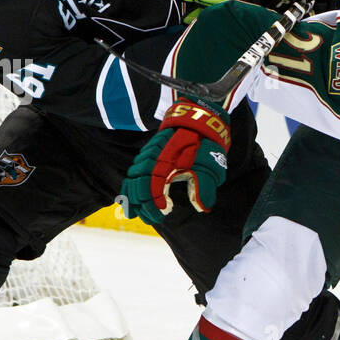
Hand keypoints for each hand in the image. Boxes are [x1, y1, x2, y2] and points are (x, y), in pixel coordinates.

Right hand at [121, 100, 230, 225]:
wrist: (197, 121)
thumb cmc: (204, 145)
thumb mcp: (209, 165)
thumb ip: (204, 187)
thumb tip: (202, 208)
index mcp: (165, 163)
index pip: (151, 188)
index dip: (153, 204)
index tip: (162, 214)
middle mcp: (151, 159)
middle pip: (137, 186)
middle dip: (142, 206)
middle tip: (152, 219)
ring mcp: (146, 156)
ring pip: (131, 180)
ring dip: (133, 198)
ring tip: (139, 214)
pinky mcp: (146, 155)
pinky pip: (132, 173)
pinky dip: (130, 188)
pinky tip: (133, 200)